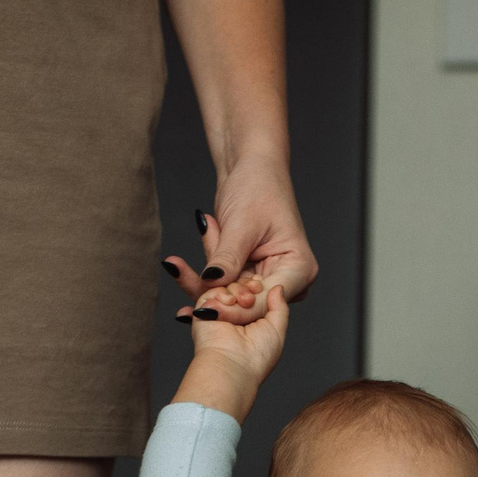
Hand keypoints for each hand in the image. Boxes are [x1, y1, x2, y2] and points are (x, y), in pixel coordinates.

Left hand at [163, 155, 318, 317]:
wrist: (250, 166)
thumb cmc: (258, 185)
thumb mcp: (242, 224)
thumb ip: (228, 257)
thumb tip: (211, 283)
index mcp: (299, 269)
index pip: (265, 301)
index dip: (234, 309)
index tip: (203, 310)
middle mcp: (287, 278)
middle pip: (247, 304)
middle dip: (215, 297)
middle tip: (184, 294)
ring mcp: (268, 277)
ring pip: (231, 296)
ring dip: (203, 283)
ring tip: (179, 266)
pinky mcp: (248, 274)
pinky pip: (223, 285)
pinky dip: (202, 275)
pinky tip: (178, 267)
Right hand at [171, 275, 289, 420]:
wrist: (233, 367)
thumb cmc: (256, 357)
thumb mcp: (277, 329)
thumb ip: (279, 306)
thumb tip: (278, 287)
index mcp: (251, 319)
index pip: (253, 291)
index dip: (257, 285)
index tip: (261, 287)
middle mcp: (233, 315)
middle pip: (239, 285)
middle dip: (248, 285)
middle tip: (254, 293)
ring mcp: (218, 313)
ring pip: (227, 285)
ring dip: (238, 289)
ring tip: (245, 302)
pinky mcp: (203, 312)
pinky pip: (211, 291)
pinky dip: (222, 292)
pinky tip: (230, 303)